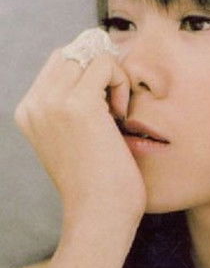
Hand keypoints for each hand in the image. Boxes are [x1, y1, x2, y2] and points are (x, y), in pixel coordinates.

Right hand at [14, 43, 145, 228]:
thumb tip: (96, 68)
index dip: (90, 72)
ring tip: (118, 113)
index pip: (60, 62)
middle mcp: (35, 104)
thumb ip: (71, 107)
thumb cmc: (97, 184)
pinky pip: (105, 63)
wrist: (100, 216)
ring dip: (113, 76)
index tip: (107, 105)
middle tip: (116, 107)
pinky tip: (121, 115)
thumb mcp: (73, 140)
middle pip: (73, 52)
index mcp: (29, 111)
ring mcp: (53, 103)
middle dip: (102, 69)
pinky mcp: (78, 105)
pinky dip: (121, 82)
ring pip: (89, 54)